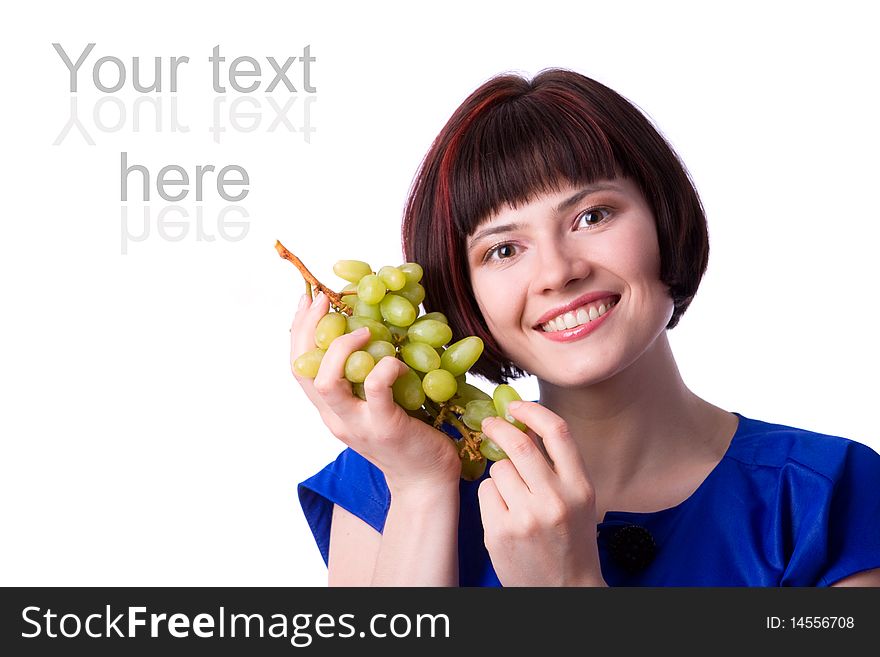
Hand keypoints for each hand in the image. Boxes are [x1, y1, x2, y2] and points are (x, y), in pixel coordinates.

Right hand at [290, 292, 460, 492]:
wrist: (426, 481)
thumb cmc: (407, 435)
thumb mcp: (376, 404)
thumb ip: (364, 377)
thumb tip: (370, 328)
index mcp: (330, 409)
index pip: (300, 367)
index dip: (299, 330)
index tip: (309, 299)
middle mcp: (336, 418)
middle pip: (303, 370)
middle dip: (307, 329)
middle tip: (325, 299)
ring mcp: (357, 424)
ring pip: (327, 382)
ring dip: (341, 349)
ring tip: (365, 330)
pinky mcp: (384, 426)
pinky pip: (375, 388)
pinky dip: (385, 366)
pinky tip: (397, 360)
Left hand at [477, 401, 605, 586]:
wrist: (564, 591)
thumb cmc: (570, 540)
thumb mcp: (579, 500)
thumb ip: (558, 466)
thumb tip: (524, 424)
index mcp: (581, 487)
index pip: (558, 432)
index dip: (532, 411)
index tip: (515, 405)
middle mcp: (555, 500)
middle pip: (518, 445)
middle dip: (499, 427)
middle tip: (490, 423)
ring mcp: (526, 517)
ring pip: (498, 469)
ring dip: (499, 472)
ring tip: (512, 496)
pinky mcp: (500, 532)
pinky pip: (485, 492)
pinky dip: (490, 496)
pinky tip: (504, 514)